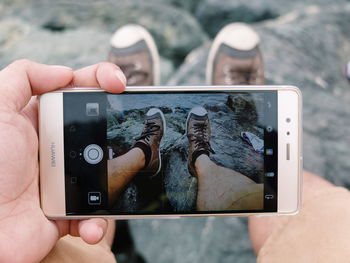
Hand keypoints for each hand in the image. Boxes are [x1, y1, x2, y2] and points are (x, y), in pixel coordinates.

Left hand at [0, 60, 125, 262]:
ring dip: (119, 175)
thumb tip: (65, 73)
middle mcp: (57, 146)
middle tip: (136, 123)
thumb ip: (22, 78)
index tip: (118, 83)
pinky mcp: (70, 210)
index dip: (101, 80)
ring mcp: (66, 178)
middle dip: (119, 123)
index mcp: (41, 121)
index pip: (78, 91)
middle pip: (100, 125)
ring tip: (116, 178)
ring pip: (108, 168)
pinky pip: (96, 211)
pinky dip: (99, 220)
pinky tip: (89, 224)